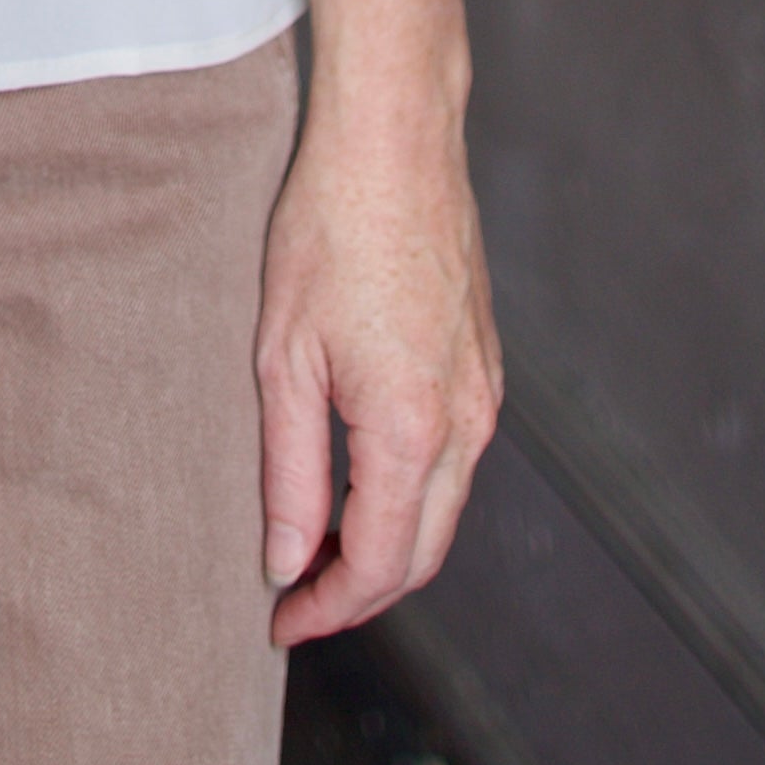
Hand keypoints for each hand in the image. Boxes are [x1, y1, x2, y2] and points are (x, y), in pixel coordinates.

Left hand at [257, 95, 501, 643]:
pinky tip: (357, 479)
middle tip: (291, 600)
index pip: (382, 565)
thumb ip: (289, 472)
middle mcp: (467, 422)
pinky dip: (411, 491)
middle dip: (360, 590)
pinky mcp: (484, 362)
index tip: (278, 623)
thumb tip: (288, 564)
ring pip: (443, 507)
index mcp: (414, 429)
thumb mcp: (283, 358)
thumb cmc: (327, 232)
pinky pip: (454, 457)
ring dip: (387, 543)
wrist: (393, 140)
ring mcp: (485, 391)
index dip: (329, 608)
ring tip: (314, 547)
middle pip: (424, 552)